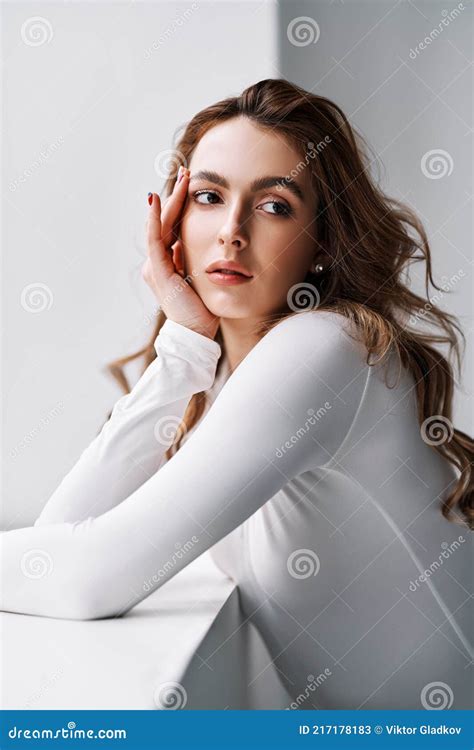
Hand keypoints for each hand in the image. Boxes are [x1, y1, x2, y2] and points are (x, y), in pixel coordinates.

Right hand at [142, 167, 219, 339]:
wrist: (196, 332)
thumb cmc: (203, 308)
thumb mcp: (199, 276)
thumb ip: (192, 259)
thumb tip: (194, 242)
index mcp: (167, 263)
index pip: (173, 227)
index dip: (181, 204)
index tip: (191, 183)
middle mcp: (156, 262)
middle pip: (166, 221)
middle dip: (177, 196)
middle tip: (187, 172)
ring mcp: (155, 266)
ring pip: (161, 226)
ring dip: (170, 201)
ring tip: (182, 179)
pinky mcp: (157, 271)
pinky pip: (154, 240)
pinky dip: (154, 219)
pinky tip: (157, 200)